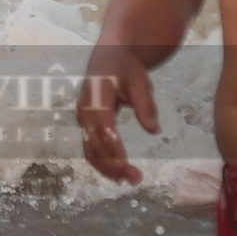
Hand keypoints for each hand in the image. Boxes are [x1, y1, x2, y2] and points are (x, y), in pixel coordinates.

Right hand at [78, 43, 159, 183]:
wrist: (109, 55)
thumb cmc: (125, 68)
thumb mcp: (140, 81)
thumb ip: (145, 105)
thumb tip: (153, 130)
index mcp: (96, 99)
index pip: (104, 129)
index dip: (114, 150)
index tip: (129, 168)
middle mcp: (84, 111)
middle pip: (94, 144)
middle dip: (112, 165)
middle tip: (136, 179)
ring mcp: (83, 119)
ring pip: (89, 149)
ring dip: (107, 168)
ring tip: (129, 180)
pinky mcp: (86, 124)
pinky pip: (90, 147)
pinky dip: (102, 162)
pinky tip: (118, 172)